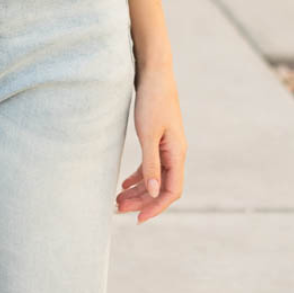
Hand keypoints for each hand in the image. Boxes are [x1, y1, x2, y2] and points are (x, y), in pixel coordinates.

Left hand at [116, 63, 184, 222]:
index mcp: (177, 153)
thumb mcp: (148, 134)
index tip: (137, 219)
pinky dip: (138, 177)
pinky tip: (123, 183)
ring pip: (155, 178)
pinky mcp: (158, 139)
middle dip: (141, 201)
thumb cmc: (152, 100)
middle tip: (118, 210)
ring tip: (117, 200)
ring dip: (138, 190)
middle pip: (161, 187)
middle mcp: (175, 153)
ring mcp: (167, 147)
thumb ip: (151, 164)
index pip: (172, 191)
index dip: (156, 207)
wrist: (154, 73)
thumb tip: (155, 192)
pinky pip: (150, 166)